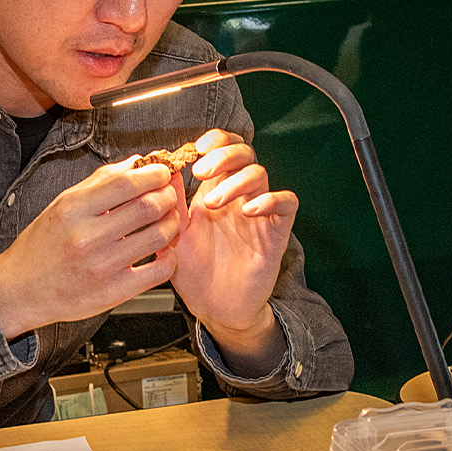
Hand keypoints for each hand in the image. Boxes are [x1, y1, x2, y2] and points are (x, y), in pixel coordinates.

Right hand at [0, 158, 184, 338]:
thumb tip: (136, 163)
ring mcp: (102, 267)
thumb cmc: (41, 247)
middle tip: (168, 194)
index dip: (154, 173)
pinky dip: (169, 257)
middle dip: (168, 195)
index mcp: (73, 210)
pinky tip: (164, 250)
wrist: (22, 290)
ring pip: (159, 236)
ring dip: (172, 223)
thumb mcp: (62, 205)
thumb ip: (100, 182)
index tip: (162, 172)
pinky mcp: (113, 292)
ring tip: (168, 219)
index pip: (126, 182)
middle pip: (148, 206)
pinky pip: (158, 271)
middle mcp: (87, 237)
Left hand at [170, 130, 296, 371]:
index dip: (214, 140)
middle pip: (244, 154)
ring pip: (260, 174)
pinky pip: (287, 203)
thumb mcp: (174, 237)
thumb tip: (164, 172)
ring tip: (213, 204)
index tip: (195, 149)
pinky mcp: (276, 232)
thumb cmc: (195, 274)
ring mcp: (259, 213)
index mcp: (214, 192)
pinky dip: (271, 199)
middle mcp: (238, 197)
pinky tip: (249, 210)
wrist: (215, 310)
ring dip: (236, 181)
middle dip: (223, 155)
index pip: (223, 150)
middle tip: (202, 170)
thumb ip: (171, 206)